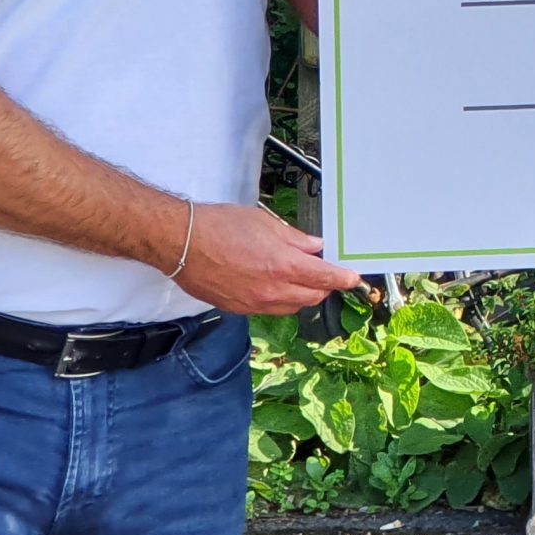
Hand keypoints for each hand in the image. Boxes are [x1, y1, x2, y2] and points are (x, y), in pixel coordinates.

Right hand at [176, 201, 363, 315]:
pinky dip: (279, 301)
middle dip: (324, 287)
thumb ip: (295, 239)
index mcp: (282, 265)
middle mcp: (271, 290)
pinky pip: (269, 311)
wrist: (182, 243)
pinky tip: (274, 286)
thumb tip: (315, 247)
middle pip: (312, 297)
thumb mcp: (265, 223)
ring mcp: (254, 303)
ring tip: (300, 279)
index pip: (324, 278)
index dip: (343, 279)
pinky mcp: (238, 309)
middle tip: (325, 274)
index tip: (352, 278)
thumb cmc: (219, 227)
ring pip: (292, 307)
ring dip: (303, 296)